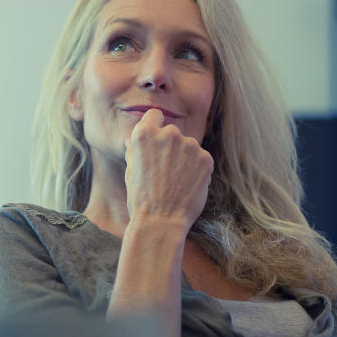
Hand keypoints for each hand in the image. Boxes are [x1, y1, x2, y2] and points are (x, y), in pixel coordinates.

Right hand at [124, 108, 212, 231]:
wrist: (160, 221)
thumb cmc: (140, 197)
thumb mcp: (130, 167)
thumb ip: (137, 146)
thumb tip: (139, 135)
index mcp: (144, 133)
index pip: (154, 115)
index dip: (155, 126)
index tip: (157, 141)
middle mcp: (168, 133)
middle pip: (172, 132)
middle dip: (170, 147)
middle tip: (164, 171)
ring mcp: (189, 145)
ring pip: (188, 146)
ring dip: (184, 159)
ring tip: (175, 182)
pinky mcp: (206, 158)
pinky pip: (201, 159)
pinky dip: (197, 170)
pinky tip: (187, 186)